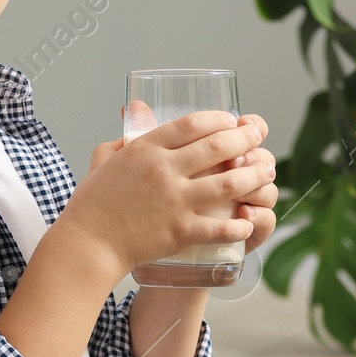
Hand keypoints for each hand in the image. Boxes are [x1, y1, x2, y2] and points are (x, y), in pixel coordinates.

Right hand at [68, 108, 273, 272]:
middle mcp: (163, 170)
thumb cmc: (92, 202)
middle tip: (259, 139)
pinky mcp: (181, 230)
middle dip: (247, 140)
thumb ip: (123, 137)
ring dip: (255, 176)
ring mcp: (175, 200)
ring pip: (229, 183)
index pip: (193, 124)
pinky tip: (249, 220)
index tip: (233, 121)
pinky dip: (241, 224)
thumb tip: (135, 113)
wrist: (88, 243)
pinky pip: (222, 226)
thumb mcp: (103, 159)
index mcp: (144, 149)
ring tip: (267, 172)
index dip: (220, 119)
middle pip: (218, 147)